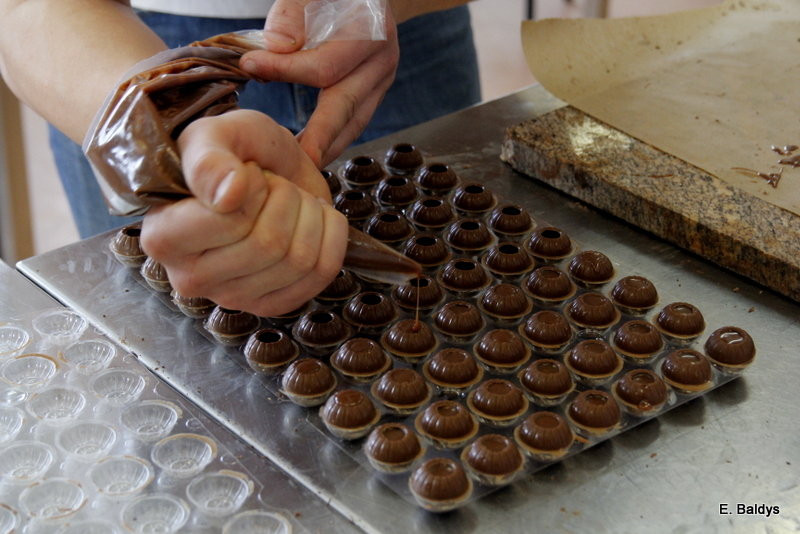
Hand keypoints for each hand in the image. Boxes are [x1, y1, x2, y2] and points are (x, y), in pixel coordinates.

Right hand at [140, 109, 348, 316]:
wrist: (260, 167)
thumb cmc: (229, 153)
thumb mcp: (213, 136)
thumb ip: (209, 160)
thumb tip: (228, 196)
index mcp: (163, 237)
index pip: (231, 220)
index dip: (255, 186)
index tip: (246, 171)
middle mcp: (190, 278)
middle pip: (269, 245)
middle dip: (286, 198)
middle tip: (273, 184)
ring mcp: (232, 297)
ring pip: (299, 261)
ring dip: (310, 215)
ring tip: (291, 200)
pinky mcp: (271, 305)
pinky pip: (322, 274)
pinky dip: (332, 235)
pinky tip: (314, 218)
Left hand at [240, 0, 399, 166]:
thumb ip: (293, 14)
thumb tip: (276, 48)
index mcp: (370, 33)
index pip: (324, 65)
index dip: (284, 68)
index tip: (249, 66)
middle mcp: (382, 62)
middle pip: (345, 107)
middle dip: (318, 138)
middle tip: (294, 161)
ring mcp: (382, 82)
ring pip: (354, 123)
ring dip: (327, 148)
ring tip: (300, 168)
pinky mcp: (375, 93)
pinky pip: (354, 122)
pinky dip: (333, 140)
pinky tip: (313, 153)